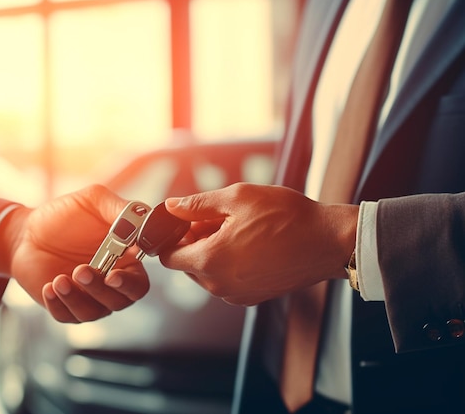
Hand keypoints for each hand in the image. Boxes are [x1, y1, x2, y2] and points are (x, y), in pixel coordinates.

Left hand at [0, 185, 149, 322]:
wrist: (26, 232)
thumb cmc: (66, 215)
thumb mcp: (95, 201)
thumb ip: (121, 209)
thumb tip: (142, 219)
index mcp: (125, 261)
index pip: (140, 283)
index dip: (130, 283)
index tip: (113, 275)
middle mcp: (110, 283)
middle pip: (120, 301)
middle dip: (101, 290)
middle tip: (82, 271)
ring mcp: (88, 297)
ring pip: (94, 312)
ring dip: (77, 298)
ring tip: (60, 279)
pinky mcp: (65, 306)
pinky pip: (67, 316)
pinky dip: (59, 305)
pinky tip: (50, 287)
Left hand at [159, 183, 357, 304]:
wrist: (328, 242)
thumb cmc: (287, 217)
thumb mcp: (237, 198)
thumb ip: (197, 204)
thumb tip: (172, 206)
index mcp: (211, 261)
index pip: (168, 258)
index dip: (172, 237)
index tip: (187, 222)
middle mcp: (220, 285)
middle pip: (187, 265)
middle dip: (195, 242)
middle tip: (218, 219)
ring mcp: (236, 295)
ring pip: (207, 273)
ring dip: (213, 252)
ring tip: (238, 229)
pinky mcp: (252, 298)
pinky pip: (227, 281)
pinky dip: (229, 264)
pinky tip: (249, 244)